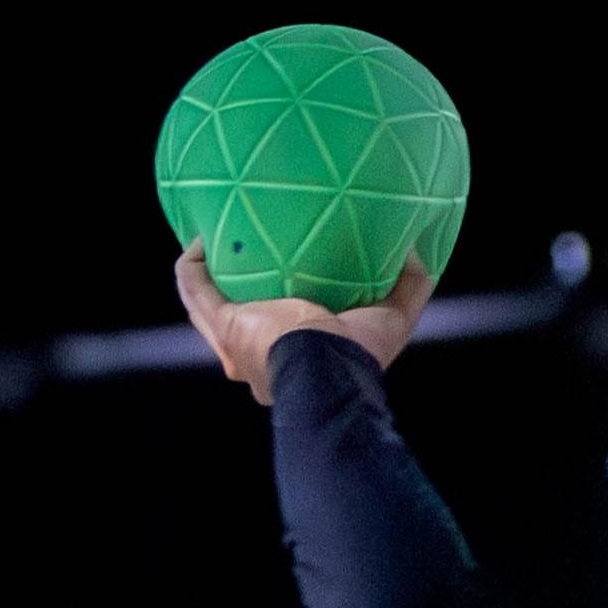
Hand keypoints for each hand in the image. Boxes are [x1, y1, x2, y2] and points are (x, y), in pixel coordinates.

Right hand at [174, 246, 432, 405]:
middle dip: (235, 283)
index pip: (277, 325)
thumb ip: (408, 286)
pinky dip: (191, 263)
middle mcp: (255, 356)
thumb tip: (415, 250)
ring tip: (218, 235)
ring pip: (206, 303)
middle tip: (246, 245)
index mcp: (292, 358)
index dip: (276, 296)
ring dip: (206, 270)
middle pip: (236, 314)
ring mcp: (232, 343)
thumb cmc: (360, 354)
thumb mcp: (393, 317)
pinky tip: (199, 237)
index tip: (287, 264)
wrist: (329, 371)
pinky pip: (193, 287)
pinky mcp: (222, 325)